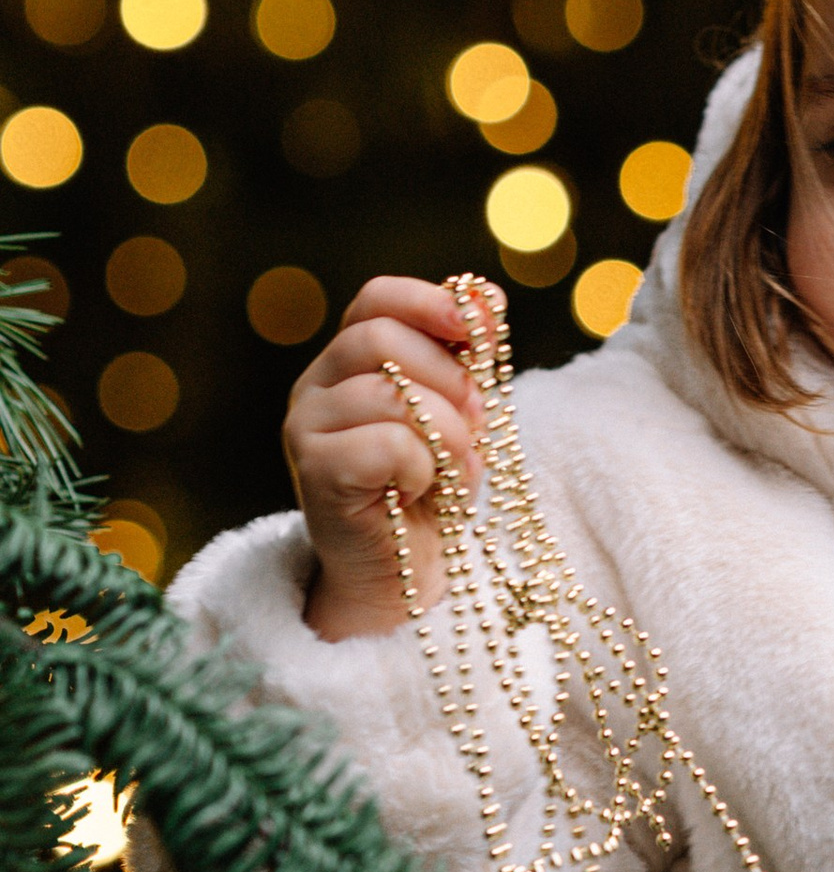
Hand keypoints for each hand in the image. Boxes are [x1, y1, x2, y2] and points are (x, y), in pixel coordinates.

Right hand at [286, 274, 490, 638]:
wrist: (402, 575)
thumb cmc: (430, 491)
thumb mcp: (458, 416)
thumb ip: (465, 360)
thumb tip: (488, 297)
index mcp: (348, 363)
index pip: (376, 299)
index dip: (431, 301)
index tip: (483, 327)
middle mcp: (316, 386)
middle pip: (380, 338)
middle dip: (447, 376)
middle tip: (477, 420)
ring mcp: (307, 426)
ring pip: (387, 393)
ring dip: (445, 430)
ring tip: (457, 466)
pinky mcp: (315, 471)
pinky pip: (387, 444)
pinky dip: (423, 468)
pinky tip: (419, 492)